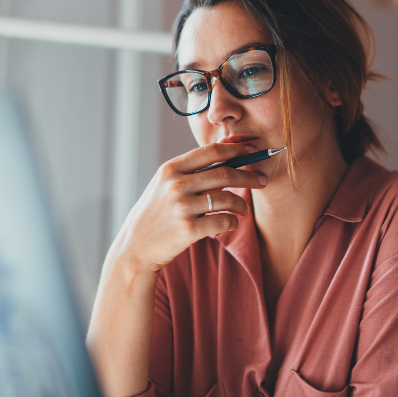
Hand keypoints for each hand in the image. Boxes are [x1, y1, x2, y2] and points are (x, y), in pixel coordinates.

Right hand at [110, 143, 267, 273]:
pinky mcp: (188, 230)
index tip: (252, 151)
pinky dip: (233, 222)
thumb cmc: (156, 214)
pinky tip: (232, 223)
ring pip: (228, 199)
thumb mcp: (164, 185)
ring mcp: (182, 207)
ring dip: (242, 204)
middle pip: (225, 173)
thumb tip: (227, 153)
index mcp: (170, 169)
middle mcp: (176, 185)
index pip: (211, 151)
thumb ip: (190, 171)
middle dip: (249, 176)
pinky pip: (224, 222)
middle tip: (262, 181)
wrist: (135, 247)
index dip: (236, 149)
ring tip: (244, 209)